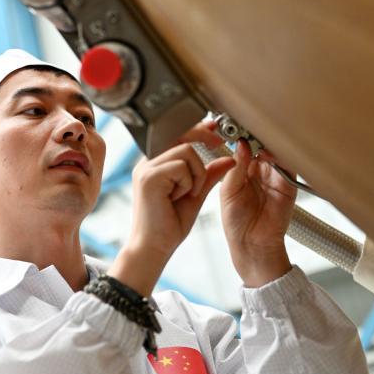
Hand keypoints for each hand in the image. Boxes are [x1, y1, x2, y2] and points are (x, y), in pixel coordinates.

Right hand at [108, 120, 235, 295]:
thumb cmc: (169, 226)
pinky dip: (189, 182)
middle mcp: (148, 163)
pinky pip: (180, 166)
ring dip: (197, 173)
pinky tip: (179, 197)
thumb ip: (209, 175)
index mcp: (156, 165)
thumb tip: (228, 159)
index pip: (177, 137)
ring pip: (185, 150)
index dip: (197, 128)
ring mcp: (146, 169)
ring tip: (189, 193)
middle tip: (220, 143)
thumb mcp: (195, 195)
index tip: (214, 125)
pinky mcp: (148, 177)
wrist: (154, 248)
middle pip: (181, 136)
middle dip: (204, 137)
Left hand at [219, 141, 294, 286]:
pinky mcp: (288, 185)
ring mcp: (275, 176)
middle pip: (262, 145)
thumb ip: (236, 168)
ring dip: (269, 144)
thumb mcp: (228, 191)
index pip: (244, 146)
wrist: (251, 245)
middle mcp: (260, 170)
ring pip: (276, 152)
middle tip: (249, 127)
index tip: (236, 125)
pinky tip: (271, 154)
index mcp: (242, 170)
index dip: (241, 135)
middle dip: (256, 135)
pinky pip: (290, 166)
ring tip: (258, 140)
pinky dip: (282, 157)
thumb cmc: (236, 222)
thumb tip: (241, 145)